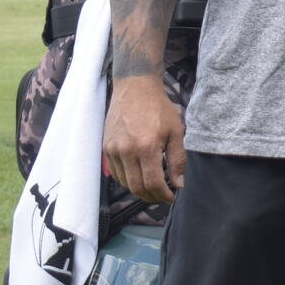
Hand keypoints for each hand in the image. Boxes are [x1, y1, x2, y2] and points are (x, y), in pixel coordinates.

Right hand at [103, 75, 184, 201]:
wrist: (134, 88)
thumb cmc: (158, 108)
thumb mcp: (175, 131)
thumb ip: (177, 159)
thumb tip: (178, 183)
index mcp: (146, 147)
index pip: (152, 183)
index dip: (162, 195)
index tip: (171, 196)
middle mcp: (126, 151)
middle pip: (136, 187)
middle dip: (151, 197)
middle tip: (163, 196)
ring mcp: (113, 150)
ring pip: (125, 182)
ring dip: (139, 190)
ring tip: (153, 188)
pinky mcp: (106, 148)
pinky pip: (116, 173)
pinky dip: (127, 180)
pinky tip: (139, 176)